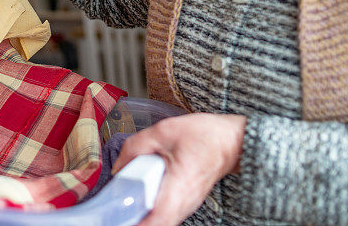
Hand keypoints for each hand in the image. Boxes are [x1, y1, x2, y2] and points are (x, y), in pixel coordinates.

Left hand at [112, 113, 245, 225]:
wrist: (232, 140)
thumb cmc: (205, 135)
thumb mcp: (163, 131)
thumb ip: (135, 148)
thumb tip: (118, 167)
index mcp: (178, 186)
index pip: (156, 222)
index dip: (134, 224)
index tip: (118, 218)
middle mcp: (183, 204)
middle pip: (154, 224)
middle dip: (132, 219)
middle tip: (115, 208)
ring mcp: (186, 206)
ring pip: (158, 221)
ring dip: (140, 214)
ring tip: (125, 200)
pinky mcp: (185, 203)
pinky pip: (163, 214)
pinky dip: (149, 208)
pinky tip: (140, 194)